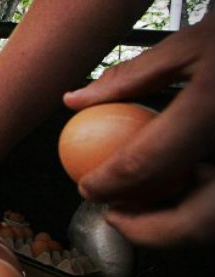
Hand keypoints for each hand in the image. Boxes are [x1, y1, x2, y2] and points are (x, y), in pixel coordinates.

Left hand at [64, 12, 214, 246]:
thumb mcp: (189, 46)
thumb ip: (131, 78)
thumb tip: (75, 100)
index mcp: (210, 109)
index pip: (145, 163)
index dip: (106, 184)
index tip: (87, 188)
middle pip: (193, 222)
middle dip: (146, 231)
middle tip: (115, 214)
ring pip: (210, 223)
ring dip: (173, 225)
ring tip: (140, 203)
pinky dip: (200, 208)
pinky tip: (181, 186)